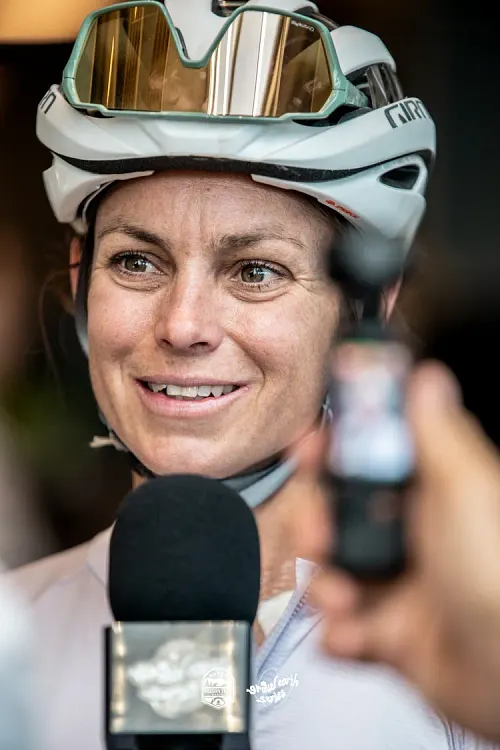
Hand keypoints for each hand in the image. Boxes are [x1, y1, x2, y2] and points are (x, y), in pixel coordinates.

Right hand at [292, 362, 499, 739]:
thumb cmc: (499, 577)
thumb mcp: (465, 489)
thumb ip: (437, 432)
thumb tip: (428, 379)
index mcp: (433, 494)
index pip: (371, 457)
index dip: (335, 448)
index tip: (309, 446)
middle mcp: (413, 535)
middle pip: (339, 512)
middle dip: (316, 521)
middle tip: (317, 532)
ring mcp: (400, 584)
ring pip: (332, 569)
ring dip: (325, 584)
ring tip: (343, 598)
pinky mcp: (389, 632)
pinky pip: (342, 626)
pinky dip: (339, 632)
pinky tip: (354, 634)